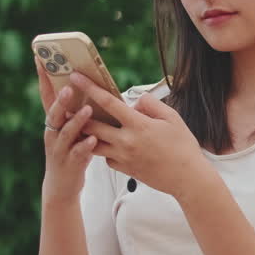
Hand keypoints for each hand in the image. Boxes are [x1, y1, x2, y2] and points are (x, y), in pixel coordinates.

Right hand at [36, 57, 99, 203]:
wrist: (61, 185)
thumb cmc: (71, 152)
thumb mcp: (71, 130)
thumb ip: (75, 112)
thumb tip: (88, 88)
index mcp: (53, 122)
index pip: (46, 96)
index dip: (43, 78)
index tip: (41, 59)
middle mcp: (52, 133)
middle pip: (54, 113)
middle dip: (60, 100)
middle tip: (68, 87)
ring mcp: (59, 149)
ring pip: (66, 132)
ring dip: (76, 121)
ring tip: (88, 110)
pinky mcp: (69, 164)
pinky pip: (77, 154)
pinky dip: (85, 146)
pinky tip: (93, 140)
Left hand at [68, 72, 208, 197]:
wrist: (188, 178)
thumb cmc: (183, 147)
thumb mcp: (172, 118)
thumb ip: (151, 104)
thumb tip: (135, 102)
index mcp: (138, 125)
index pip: (108, 102)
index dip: (90, 87)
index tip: (77, 76)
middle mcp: (127, 141)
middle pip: (92, 125)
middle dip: (76, 113)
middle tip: (67, 104)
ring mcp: (123, 157)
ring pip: (93, 144)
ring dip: (86, 134)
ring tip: (81, 125)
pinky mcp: (124, 170)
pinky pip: (106, 159)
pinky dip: (105, 150)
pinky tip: (109, 145)